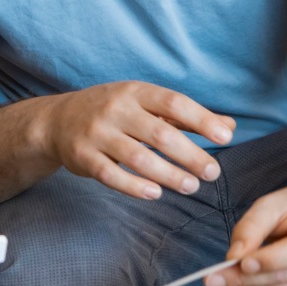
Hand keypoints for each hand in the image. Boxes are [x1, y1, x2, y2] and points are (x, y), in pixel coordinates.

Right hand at [35, 81, 234, 198]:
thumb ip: (185, 116)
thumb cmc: (113, 112)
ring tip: (191, 187)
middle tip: (212, 173)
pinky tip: (156, 193)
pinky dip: (135, 187)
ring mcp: (96, 134)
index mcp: (135, 92)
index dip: (201, 120)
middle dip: (190, 155)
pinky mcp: (82, 157)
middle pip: (159, 134)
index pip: (174, 103)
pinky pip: (111, 175)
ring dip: (168, 175)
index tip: (225, 137)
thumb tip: (229, 127)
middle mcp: (115, 110)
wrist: (57, 121)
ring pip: (138, 158)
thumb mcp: (145, 104)